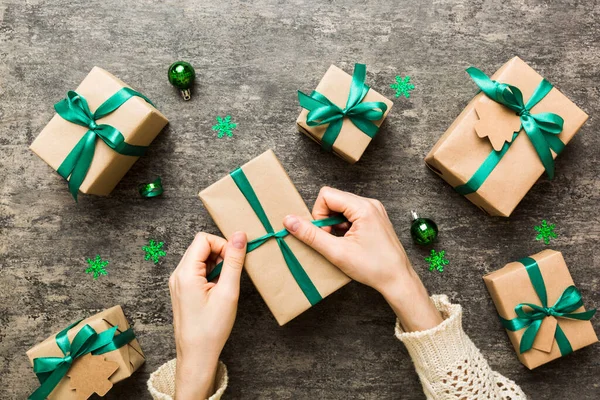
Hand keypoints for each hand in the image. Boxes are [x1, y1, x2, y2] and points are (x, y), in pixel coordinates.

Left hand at [169, 231, 246, 399]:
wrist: (196, 355)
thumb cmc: (211, 328)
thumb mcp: (228, 292)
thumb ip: (234, 261)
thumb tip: (240, 236)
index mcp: (185, 273)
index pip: (204, 239)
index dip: (223, 244)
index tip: (234, 261)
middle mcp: (177, 274)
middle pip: (201, 246)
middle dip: (220, 253)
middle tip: (231, 274)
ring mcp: (178, 282)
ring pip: (200, 258)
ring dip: (216, 264)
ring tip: (225, 284)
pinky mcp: (182, 289)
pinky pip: (197, 270)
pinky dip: (211, 273)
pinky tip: (218, 290)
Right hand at [283, 187, 441, 330]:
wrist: (398, 280)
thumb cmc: (373, 267)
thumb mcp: (336, 252)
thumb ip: (311, 235)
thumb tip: (289, 221)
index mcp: (363, 207)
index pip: (327, 195)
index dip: (318, 214)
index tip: (325, 235)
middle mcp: (370, 204)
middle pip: (334, 200)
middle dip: (326, 220)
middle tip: (331, 241)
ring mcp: (374, 211)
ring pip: (342, 208)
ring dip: (335, 224)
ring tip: (341, 244)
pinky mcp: (375, 219)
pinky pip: (351, 215)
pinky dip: (344, 227)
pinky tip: (349, 243)